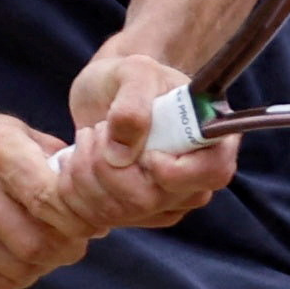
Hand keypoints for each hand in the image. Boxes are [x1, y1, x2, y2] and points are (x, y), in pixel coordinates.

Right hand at [0, 111, 105, 288]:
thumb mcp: (17, 134)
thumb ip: (58, 164)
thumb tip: (100, 203)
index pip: (49, 200)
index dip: (78, 222)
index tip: (89, 224)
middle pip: (35, 243)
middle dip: (65, 250)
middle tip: (73, 244)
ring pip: (17, 268)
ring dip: (43, 266)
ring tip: (47, 250)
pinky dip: (17, 275)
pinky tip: (19, 256)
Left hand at [59, 47, 239, 235]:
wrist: (108, 92)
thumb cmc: (130, 77)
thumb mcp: (134, 71)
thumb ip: (133, 102)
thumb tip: (122, 154)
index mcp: (211, 140)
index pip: (213, 173)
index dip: (176, 171)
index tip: (146, 152)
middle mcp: (193, 179)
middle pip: (155, 200)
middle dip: (109, 167)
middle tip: (97, 130)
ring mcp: (164, 202)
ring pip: (121, 212)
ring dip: (86, 173)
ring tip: (87, 137)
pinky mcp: (133, 213)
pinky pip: (100, 217)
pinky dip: (76, 188)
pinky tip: (78, 158)